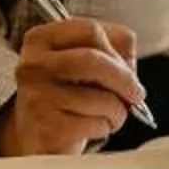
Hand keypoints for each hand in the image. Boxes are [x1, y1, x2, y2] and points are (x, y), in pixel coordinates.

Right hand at [0, 17, 144, 157]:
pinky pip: (96, 123)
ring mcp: (36, 98)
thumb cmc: (70, 94)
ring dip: (118, 110)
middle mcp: (32, 66)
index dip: (116, 51)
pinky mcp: (47, 129)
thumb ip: (114, 47)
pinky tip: (92, 129)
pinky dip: (105, 127)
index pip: (90, 31)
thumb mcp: (88, 62)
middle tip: (136, 94)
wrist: (39, 137)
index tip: (126, 67)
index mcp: (40, 40)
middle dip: (125, 79)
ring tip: (109, 115)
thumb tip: (128, 63)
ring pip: (101, 97)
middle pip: (94, 61)